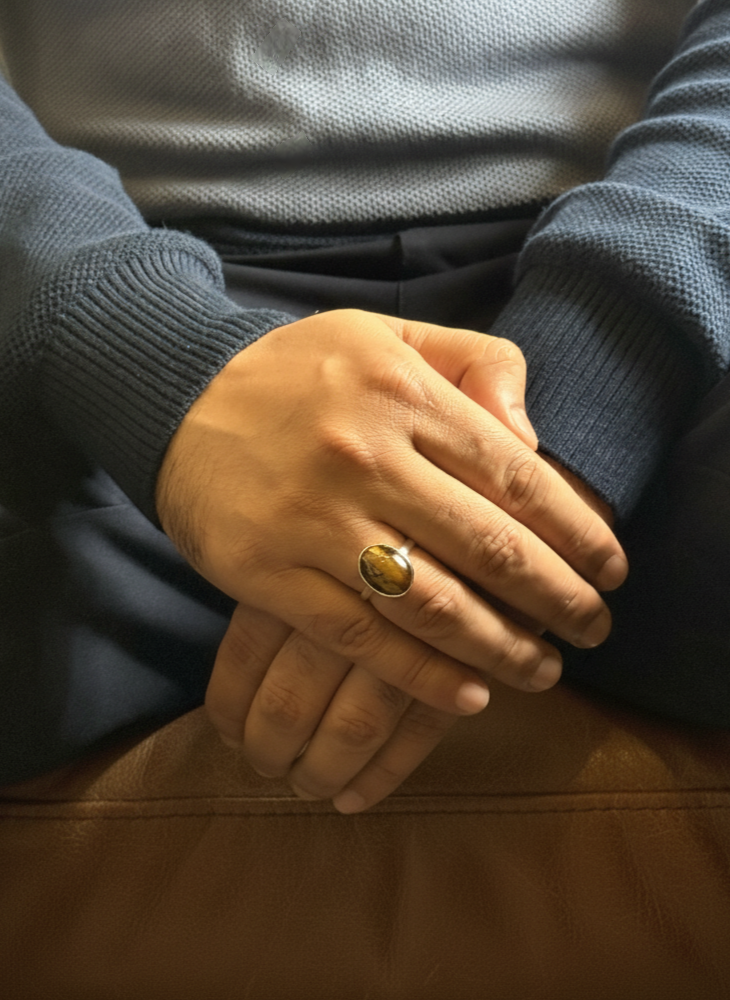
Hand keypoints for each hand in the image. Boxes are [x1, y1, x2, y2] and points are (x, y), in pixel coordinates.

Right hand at [156, 308, 627, 809]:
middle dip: (558, 598)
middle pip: (488, 546)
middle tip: (596, 630)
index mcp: (402, 394)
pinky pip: (361, 639)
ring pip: (433, 605)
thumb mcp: (389, 337)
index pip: (516, 474)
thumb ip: (476, 364)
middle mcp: (364, 457)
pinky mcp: (268, 576)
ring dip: (502, 649)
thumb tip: (536, 438)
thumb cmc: (301, 372)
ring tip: (544, 671)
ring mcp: (313, 522)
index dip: (577, 530)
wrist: (177, 397)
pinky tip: (468, 695)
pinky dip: (422, 675)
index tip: (612, 569)